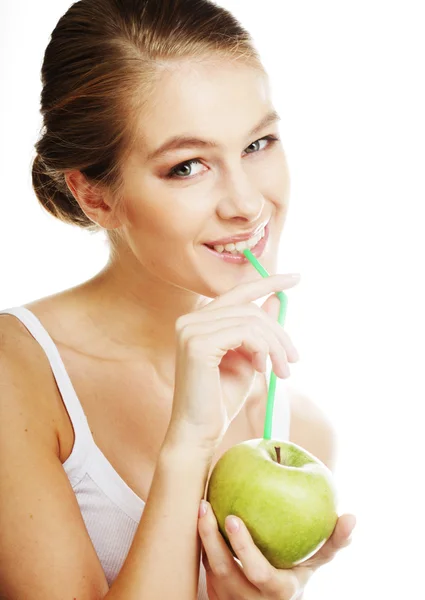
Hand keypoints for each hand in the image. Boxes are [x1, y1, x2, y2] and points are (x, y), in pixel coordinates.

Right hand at [167, 273, 300, 450]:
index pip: (238, 292)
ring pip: (251, 321)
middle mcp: (191, 320)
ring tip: (281, 371)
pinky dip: (262, 350)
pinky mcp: (197, 343)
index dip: (268, 282)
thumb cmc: (221, 399)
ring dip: (275, 346)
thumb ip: (259, 330)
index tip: (297, 277)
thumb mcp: (248, 358)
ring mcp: (190, 329)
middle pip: (250, 308)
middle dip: (279, 333)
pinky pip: (245, 333)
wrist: (200, 431)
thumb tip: (276, 299)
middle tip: (293, 359)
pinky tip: (262, 369)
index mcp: (200, 321)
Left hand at [198, 500, 354, 599]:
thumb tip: (352, 517)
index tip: (233, 517)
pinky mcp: (215, 593)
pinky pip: (205, 567)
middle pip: (225, 571)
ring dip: (202, 538)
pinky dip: (202, 542)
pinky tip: (201, 515)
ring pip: (210, 569)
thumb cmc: (296, 573)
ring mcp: (230, 599)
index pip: (258, 572)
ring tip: (201, 506)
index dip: (244, 548)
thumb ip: (333, 542)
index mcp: (279, 591)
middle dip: (211, 539)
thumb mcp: (315, 562)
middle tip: (206, 506)